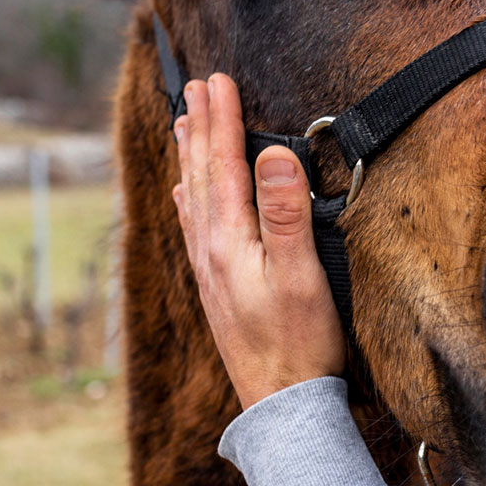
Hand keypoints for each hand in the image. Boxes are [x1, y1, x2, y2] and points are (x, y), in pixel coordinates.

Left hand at [172, 73, 345, 409]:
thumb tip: (274, 155)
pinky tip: (186, 196)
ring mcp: (210, 271)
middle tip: (197, 87)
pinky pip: (193, 227)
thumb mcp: (302, 276)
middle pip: (201, 175)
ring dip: (189, 157)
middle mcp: (210, 251)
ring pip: (192, 198)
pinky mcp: (217, 288)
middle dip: (200, 128)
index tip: (221, 81)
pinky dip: (188, 198)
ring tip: (184, 124)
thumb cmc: (299, 343)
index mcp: (229, 241)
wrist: (282, 404)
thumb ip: (286, 214)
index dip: (224, 121)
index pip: (223, 166)